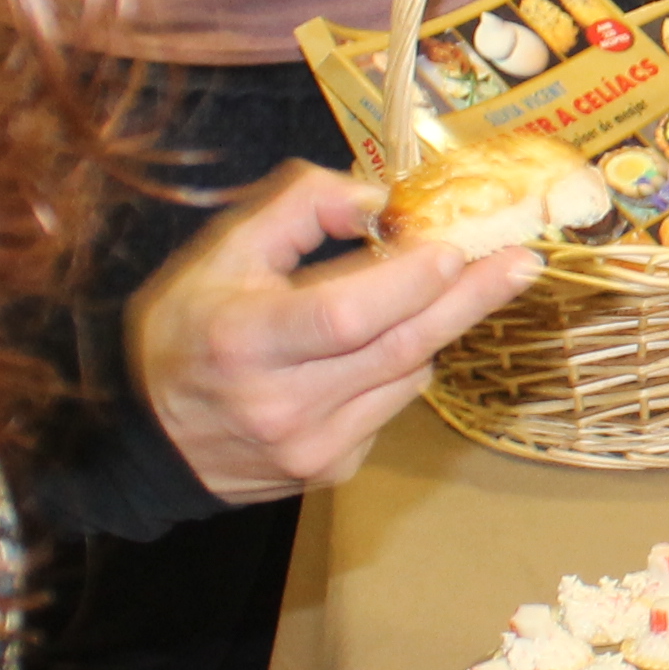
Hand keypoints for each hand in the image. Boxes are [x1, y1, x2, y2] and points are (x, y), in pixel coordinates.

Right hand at [127, 162, 539, 501]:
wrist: (147, 437)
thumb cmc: (187, 330)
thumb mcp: (220, 251)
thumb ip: (296, 207)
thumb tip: (378, 199)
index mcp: (245, 341)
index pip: (346, 314)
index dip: (408, 281)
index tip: (456, 246)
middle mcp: (282, 404)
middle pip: (400, 347)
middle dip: (470, 298)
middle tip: (521, 261)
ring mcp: (311, 447)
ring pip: (408, 375)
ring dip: (434, 326)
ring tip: (447, 287)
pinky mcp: (331, 470)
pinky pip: (392, 404)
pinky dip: (399, 365)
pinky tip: (378, 345)